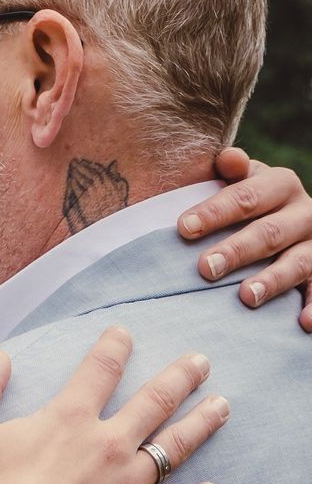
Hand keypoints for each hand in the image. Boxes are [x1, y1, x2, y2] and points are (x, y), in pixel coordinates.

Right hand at [0, 327, 226, 483]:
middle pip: (156, 400)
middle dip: (181, 376)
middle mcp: (108, 443)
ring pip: (176, 446)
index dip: (115, 346)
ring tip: (221, 406)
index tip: (124, 334)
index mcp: (70, 417)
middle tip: (200, 362)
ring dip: (202, 422)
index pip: (102, 368)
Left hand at [179, 148, 311, 330]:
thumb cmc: (252, 205)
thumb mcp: (244, 184)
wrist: (291, 218)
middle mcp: (304, 212)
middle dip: (237, 250)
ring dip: (274, 280)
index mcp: (279, 185)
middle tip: (205, 268)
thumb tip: (227, 158)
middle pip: (270, 232)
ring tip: (247, 297)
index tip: (184, 228)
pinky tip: (303, 324)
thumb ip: (231, 174)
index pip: (245, 197)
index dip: (215, 211)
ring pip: (299, 261)